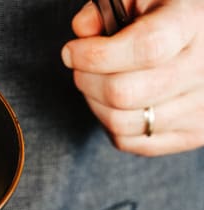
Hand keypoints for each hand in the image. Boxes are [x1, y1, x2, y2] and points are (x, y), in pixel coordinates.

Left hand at [61, 0, 203, 155]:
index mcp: (194, 25)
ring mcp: (201, 108)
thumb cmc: (164, 17)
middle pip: (124, 93)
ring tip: (98, 82)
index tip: (72, 51)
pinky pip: (129, 142)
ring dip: (95, 103)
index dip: (97, 55)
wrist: (202, 42)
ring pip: (120, 123)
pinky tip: (116, 102)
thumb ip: (106, 7)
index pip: (146, 49)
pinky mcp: (192, 134)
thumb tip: (84, 31)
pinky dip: (110, 124)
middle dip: (87, 79)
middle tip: (82, 66)